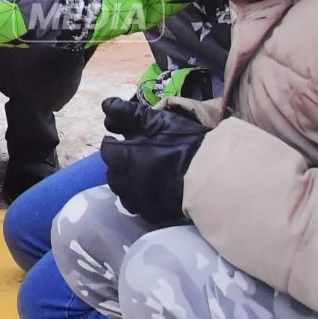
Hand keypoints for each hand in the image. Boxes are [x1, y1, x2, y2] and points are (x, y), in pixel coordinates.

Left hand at [97, 96, 207, 226]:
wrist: (211, 174)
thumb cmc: (184, 142)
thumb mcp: (157, 120)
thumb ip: (128, 113)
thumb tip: (106, 104)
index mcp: (126, 157)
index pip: (107, 150)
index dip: (112, 144)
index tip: (117, 139)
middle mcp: (128, 180)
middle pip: (112, 174)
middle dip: (116, 165)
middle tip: (128, 158)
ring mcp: (140, 200)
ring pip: (123, 194)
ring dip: (126, 184)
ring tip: (137, 176)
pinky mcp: (154, 214)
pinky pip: (140, 209)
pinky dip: (141, 200)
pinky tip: (150, 192)